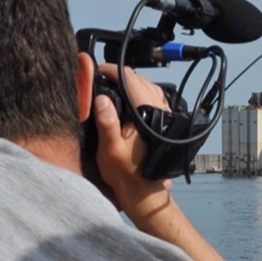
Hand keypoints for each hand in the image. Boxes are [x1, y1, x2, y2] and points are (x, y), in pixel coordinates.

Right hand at [92, 65, 171, 214]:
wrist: (142, 190)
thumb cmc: (125, 173)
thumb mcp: (109, 149)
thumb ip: (106, 123)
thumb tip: (101, 99)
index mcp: (146, 115)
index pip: (130, 80)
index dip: (112, 71)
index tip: (98, 71)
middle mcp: (159, 112)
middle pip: (140, 80)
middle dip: (120, 76)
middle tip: (102, 78)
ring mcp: (163, 115)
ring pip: (148, 87)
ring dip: (131, 84)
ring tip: (112, 86)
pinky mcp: (163, 121)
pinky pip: (153, 97)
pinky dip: (140, 93)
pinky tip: (128, 99)